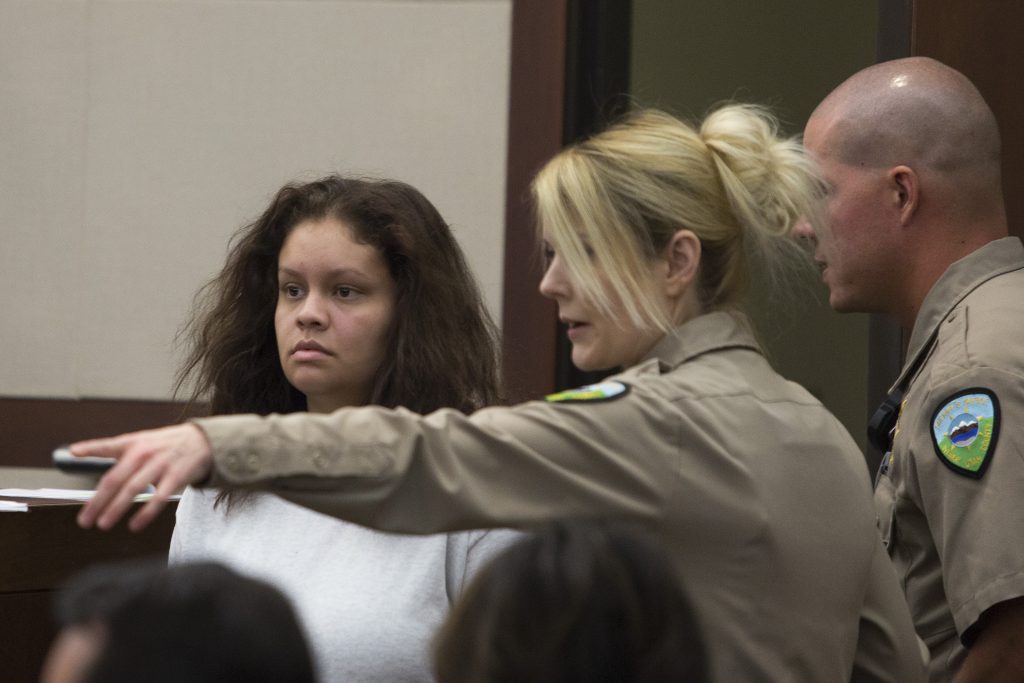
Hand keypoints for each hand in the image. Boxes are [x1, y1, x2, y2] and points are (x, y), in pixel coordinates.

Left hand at [72, 423, 212, 531]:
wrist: (202, 441)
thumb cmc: (166, 445)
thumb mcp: (141, 441)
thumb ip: (114, 451)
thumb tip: (81, 458)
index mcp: (133, 443)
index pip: (109, 445)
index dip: (91, 448)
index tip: (74, 452)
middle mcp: (145, 453)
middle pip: (116, 478)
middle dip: (98, 501)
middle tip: (85, 519)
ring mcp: (160, 464)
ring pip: (134, 489)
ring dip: (116, 508)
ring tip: (103, 523)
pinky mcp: (176, 477)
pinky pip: (158, 498)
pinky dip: (146, 513)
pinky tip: (135, 524)